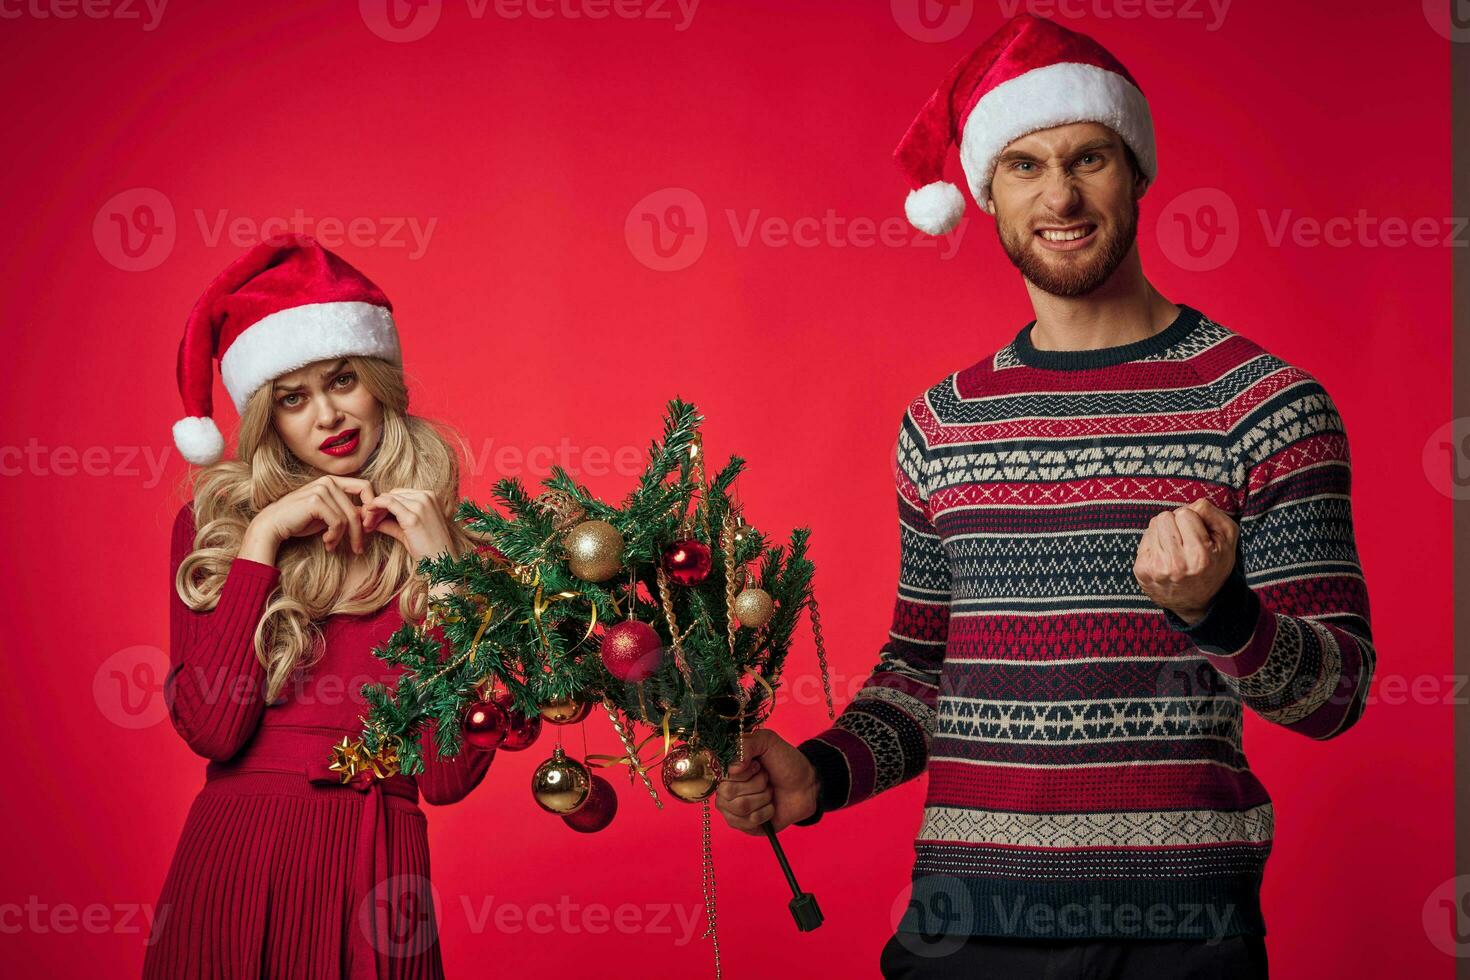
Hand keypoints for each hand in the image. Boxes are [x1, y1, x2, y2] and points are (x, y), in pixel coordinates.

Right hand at [242, 475, 377, 562]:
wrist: (273, 526)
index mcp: (333, 481)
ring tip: (332, 545)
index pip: (365, 487)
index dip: (371, 507)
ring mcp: (321, 489)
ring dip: (343, 537)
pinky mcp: (316, 501)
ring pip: (349, 518)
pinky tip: (326, 543)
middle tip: (358, 549)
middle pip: (358, 508)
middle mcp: (328, 481)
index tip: (368, 527)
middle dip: (360, 532)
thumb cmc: (300, 521)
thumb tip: (369, 518)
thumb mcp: (328, 515)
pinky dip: (335, 537)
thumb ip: (346, 512)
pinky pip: (338, 522)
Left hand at [361, 488, 456, 563]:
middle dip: (377, 506)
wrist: (441, 562)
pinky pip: (387, 503)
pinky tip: (368, 520)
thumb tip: (370, 519)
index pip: (399, 494)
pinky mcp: (412, 517)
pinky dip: (374, 509)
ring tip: (367, 524)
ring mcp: (420, 505)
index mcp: (429, 496)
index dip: (384, 504)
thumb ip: (391, 522)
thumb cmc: (428, 548)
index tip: (373, 517)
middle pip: (392, 494)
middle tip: (367, 522)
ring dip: (374, 509)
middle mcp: (426, 496)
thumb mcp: (408, 530)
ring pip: (387, 498)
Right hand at [714, 729, 818, 833]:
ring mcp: (732, 810)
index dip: (745, 771)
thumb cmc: (785, 762)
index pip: (723, 775)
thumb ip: (746, 743)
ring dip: (763, 798)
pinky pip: (749, 822)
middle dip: (757, 784)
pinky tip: (770, 806)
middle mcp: (724, 789)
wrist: (806, 785)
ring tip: (769, 792)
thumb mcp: (767, 741)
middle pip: (728, 793)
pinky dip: (767, 812)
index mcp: (726, 769)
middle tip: (766, 779)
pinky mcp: (744, 826)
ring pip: (741, 808)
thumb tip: (733, 768)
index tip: (759, 766)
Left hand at [1133, 498, 1238, 625]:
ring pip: (1153, 525)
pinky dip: (1155, 543)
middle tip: (1185, 540)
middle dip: (1175, 523)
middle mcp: (1175, 564)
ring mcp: (1155, 568)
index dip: (1192, 519)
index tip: (1197, 534)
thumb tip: (1190, 504)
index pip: (1184, 513)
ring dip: (1164, 532)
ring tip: (1176, 549)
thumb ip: (1212, 514)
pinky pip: (1144, 539)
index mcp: (1199, 556)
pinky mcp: (1141, 570)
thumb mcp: (1227, 539)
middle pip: (1164, 517)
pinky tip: (1165, 556)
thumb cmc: (1214, 565)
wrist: (1198, 602)